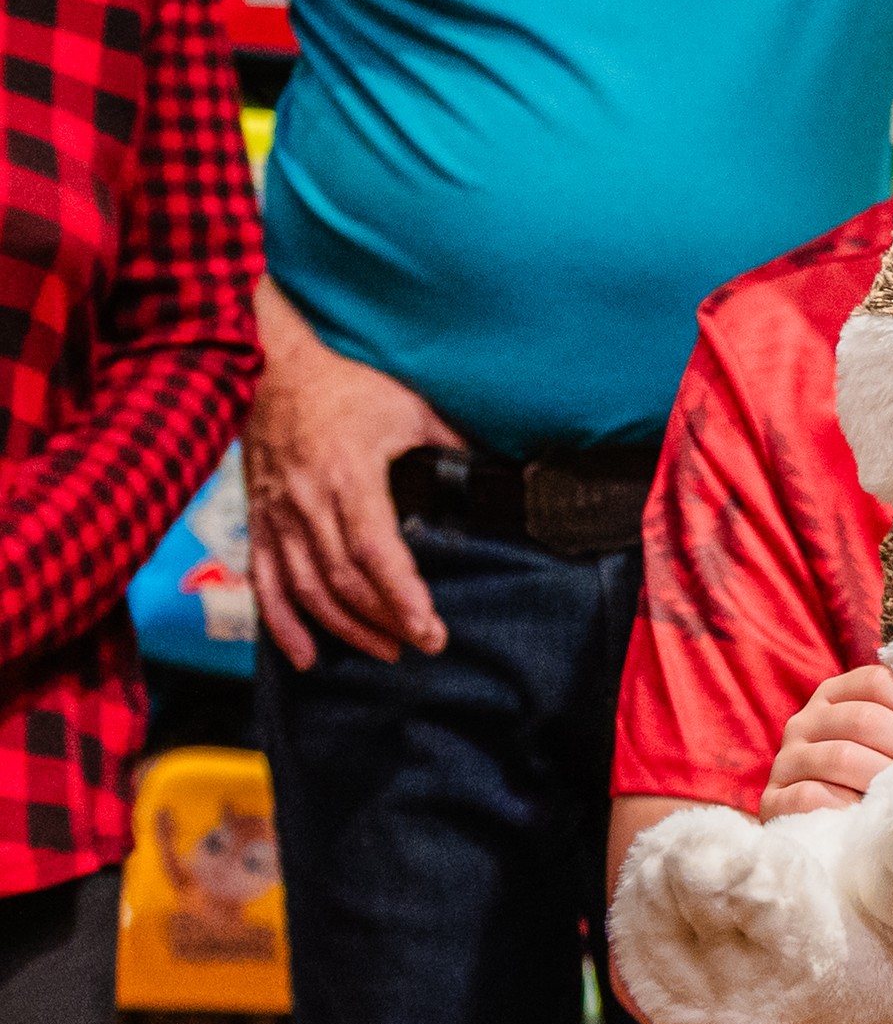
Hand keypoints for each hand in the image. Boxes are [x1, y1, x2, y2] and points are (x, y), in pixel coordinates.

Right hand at [245, 279, 459, 668]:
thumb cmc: (348, 385)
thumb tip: (501, 469)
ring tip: (384, 650)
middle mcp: (308, 502)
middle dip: (384, 620)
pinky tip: (306, 656)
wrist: (272, 367)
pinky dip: (281, 625)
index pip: (376, 550)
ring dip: (344, 628)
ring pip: (307, 589)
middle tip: (421, 645)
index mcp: (349, 474)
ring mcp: (278, 514)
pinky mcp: (259, 520)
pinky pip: (265, 581)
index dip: (401, 596)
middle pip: (344, 579)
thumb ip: (453, 442)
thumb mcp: (410, 406)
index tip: (430, 629)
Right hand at [761, 664, 892, 818]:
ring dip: (879, 780)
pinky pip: (810, 795)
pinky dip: (844, 806)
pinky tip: (861, 815)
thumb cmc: (869, 779)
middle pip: (864, 719)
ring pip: (841, 757)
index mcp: (835, 695)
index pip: (878, 682)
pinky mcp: (773, 800)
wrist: (823, 832)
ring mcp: (786, 760)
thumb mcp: (886, 742)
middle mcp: (805, 721)